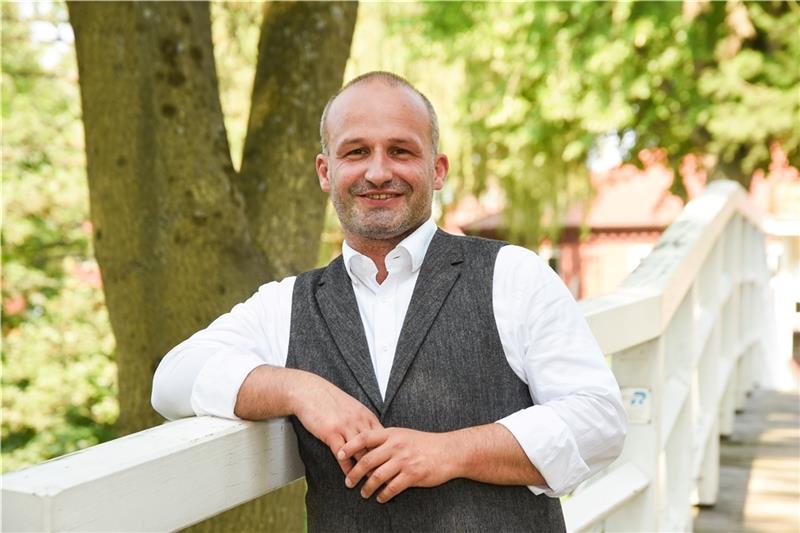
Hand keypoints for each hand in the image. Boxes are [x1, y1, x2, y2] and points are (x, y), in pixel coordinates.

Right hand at [292, 372, 381, 474]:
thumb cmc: (330, 400)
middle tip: (384, 480)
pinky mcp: (331, 433)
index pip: (383, 439)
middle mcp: (359, 421)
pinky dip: (347, 468)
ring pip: (360, 453)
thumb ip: (363, 422)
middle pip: (375, 448)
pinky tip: (349, 476)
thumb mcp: (353, 408)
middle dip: (380, 465)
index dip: (388, 454)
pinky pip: (342, 455)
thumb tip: (374, 437)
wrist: (309, 391)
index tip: (391, 467)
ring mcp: (345, 427)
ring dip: (364, 471)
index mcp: (366, 416)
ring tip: (368, 484)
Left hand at [337, 428, 456, 502]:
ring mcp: (404, 460)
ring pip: (377, 477)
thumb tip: (365, 450)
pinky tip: (380, 498)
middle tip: (348, 482)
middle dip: (354, 473)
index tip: (339, 455)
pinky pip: (392, 488)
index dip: (350, 446)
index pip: (364, 438)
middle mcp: (396, 446)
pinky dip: (383, 495)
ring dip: (367, 487)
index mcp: (392, 434)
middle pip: (367, 460)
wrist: (449, 451)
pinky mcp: (412, 474)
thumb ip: (386, 441)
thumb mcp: (404, 435)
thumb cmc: (425, 443)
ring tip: (363, 493)